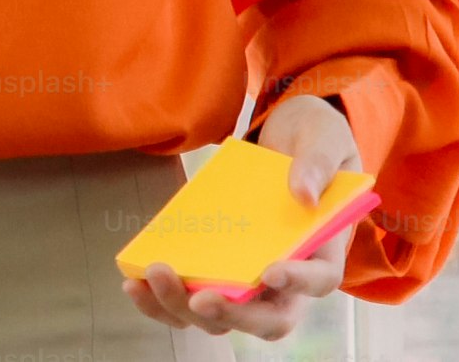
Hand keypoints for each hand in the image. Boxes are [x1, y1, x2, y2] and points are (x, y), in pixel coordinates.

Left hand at [121, 92, 360, 341]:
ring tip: (152, 277)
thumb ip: (318, 163)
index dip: (297, 282)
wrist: (285, 140)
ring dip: (184, 307)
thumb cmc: (313, 144)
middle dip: (232, 313)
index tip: (270, 271)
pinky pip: (190, 298)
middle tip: (200, 297)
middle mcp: (288, 279)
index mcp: (323, 251)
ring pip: (222, 317)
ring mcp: (249, 280)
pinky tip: (133, 281)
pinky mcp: (216, 272)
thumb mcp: (325, 140)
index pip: (318, 281)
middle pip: (267, 318)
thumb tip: (303, 195)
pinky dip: (163, 299)